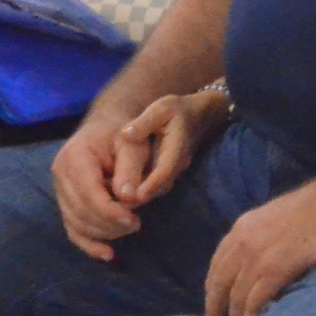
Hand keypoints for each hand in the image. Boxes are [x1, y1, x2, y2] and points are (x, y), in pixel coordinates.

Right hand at [52, 118, 145, 260]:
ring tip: (129, 227)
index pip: (89, 193)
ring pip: (76, 223)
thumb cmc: (123, 134)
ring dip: (104, 233)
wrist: (107, 128)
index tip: (134, 220)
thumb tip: (127, 198)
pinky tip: (107, 254)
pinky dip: (89, 244)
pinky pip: (72, 229)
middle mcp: (60, 173)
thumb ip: (131, 168)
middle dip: (109, 224)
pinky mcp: (64, 202)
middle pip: (81, 211)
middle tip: (136, 223)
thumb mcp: (133, 144)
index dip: (110, 212)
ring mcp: (59, 189)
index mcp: (75, 156)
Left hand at [107, 89, 228, 208]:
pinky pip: (156, 187)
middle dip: (142, 197)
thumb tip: (126, 134)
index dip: (151, 184)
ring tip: (118, 205)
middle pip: (161, 186)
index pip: (165, 170)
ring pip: (159, 189)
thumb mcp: (161, 109)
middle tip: (119, 206)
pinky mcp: (168, 173)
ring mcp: (175, 171)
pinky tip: (124, 196)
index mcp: (176, 148)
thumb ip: (144, 122)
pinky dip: (142, 193)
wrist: (197, 116)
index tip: (136, 195)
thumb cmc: (177, 110)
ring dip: (141, 198)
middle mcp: (178, 165)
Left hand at [202, 178, 315, 315]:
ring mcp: (257, 256)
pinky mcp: (275, 269)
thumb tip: (261, 261)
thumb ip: (263, 237)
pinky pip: (255, 303)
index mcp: (243, 226)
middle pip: (219, 282)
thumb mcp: (277, 218)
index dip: (212, 286)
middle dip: (214, 307)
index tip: (213, 302)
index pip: (218, 262)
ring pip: (236, 298)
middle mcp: (243, 241)